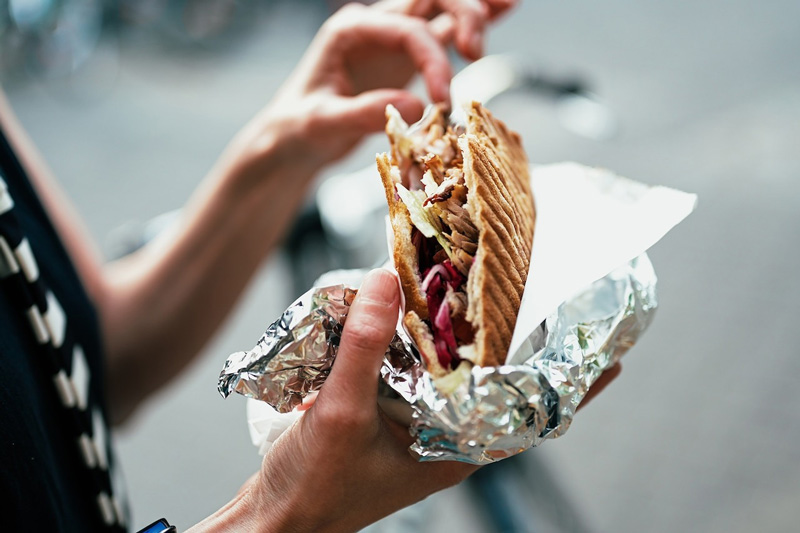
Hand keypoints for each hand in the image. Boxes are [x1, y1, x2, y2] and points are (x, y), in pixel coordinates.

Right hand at [189, 269, 620, 531]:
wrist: (275, 519)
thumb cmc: (315, 486)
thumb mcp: (342, 414)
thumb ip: (366, 347)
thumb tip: (388, 278)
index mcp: (456, 450)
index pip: (533, 416)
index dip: (574, 388)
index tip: (613, 357)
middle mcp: (447, 439)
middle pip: (502, 389)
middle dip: (527, 349)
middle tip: (548, 300)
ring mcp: (419, 429)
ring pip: (461, 379)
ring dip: (475, 343)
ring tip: (491, 296)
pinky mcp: (390, 418)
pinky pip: (421, 376)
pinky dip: (426, 346)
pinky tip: (420, 317)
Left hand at [232, 1, 515, 179]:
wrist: (296, 138)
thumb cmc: (299, 128)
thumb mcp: (321, 124)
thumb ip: (361, 114)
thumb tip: (414, 107)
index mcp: (349, 30)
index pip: (405, 29)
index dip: (432, 59)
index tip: (443, 98)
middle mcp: (374, 25)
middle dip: (461, 12)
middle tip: (476, 52)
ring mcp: (393, 37)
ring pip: (441, 5)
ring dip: (473, 11)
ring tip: (506, 12)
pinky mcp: (407, 55)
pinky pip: (445, 28)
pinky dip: (474, 18)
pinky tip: (505, 8)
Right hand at [246, 269, 474, 530]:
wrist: (272, 519)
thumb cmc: (314, 487)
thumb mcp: (342, 409)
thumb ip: (364, 345)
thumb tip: (385, 280)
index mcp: (454, 451)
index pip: (494, 387)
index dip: (492, 342)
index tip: (482, 296)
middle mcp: (439, 441)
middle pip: (456, 371)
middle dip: (445, 329)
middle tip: (440, 281)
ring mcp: (409, 431)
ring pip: (420, 369)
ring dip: (408, 335)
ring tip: (408, 293)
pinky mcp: (381, 422)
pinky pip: (391, 376)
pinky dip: (381, 350)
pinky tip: (371, 324)